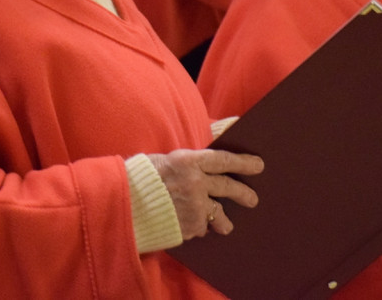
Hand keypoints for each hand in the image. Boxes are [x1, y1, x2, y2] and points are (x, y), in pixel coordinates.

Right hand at [147, 148, 262, 239]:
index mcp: (187, 161)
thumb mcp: (164, 160)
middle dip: (242, 192)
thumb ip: (187, 160)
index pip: (223, 159)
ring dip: (224, 220)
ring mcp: (193, 205)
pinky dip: (197, 227)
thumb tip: (209, 154)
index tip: (258, 165)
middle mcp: (195, 182)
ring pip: (218, 212)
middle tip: (252, 199)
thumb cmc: (140, 179)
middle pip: (227, 186)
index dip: (242, 162)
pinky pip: (200, 226)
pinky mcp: (189, 225)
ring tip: (228, 226)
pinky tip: (190, 227)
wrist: (123, 206)